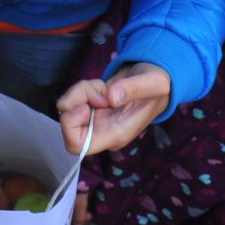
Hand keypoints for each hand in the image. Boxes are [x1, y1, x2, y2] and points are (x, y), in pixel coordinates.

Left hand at [56, 62, 171, 153]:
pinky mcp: (91, 108)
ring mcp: (94, 120)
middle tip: (97, 92)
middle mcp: (101, 131)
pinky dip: (83, 88)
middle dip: (74, 102)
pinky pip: (73, 98)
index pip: (76, 145)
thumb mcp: (153, 83)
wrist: (155, 79)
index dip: (71, 125)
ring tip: (105, 88)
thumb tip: (111, 97)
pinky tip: (103, 87)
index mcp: (114, 135)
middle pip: (67, 125)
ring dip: (81, 91)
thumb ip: (133, 89)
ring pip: (67, 108)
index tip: (85, 106)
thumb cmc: (157, 85)